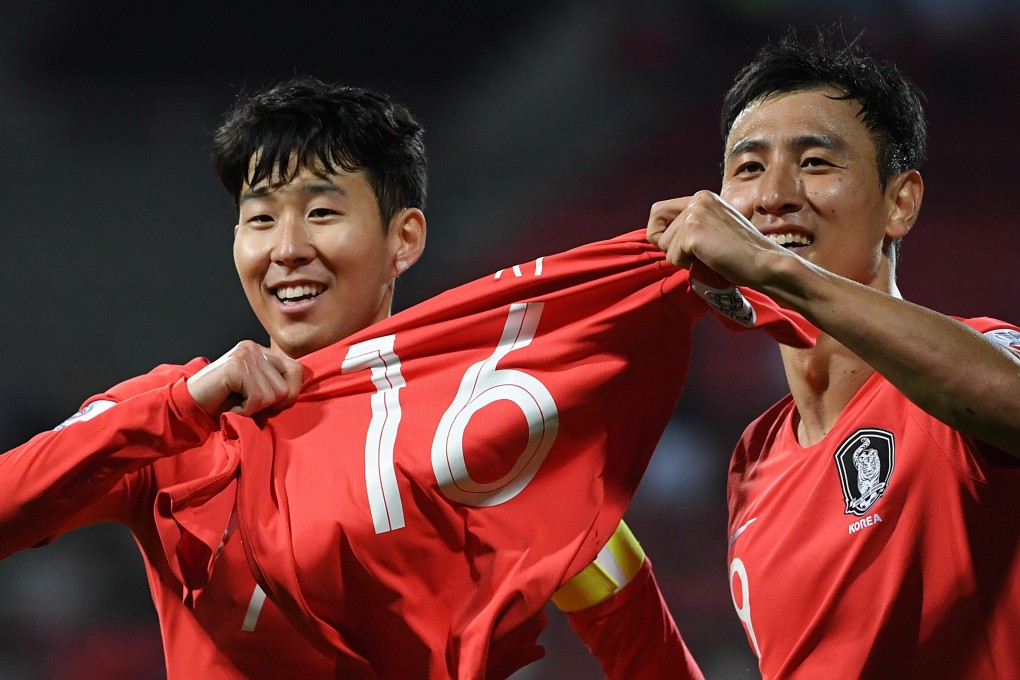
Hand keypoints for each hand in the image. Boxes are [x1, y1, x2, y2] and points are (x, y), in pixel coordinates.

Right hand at [187, 341, 303, 416]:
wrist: (189, 406)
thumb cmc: (223, 403)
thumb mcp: (255, 390)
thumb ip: (275, 384)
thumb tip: (299, 391)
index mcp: (259, 350)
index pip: (296, 368)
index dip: (291, 392)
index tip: (273, 404)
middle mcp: (253, 348)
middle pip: (287, 385)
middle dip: (271, 404)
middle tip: (249, 404)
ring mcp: (244, 355)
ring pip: (274, 394)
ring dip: (256, 408)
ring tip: (237, 403)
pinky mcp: (236, 367)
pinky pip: (258, 398)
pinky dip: (246, 410)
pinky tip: (231, 406)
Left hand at [646, 190, 779, 286]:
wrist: (764, 263)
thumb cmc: (740, 253)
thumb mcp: (714, 228)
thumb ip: (691, 226)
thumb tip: (659, 237)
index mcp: (702, 197)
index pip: (659, 210)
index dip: (660, 232)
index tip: (677, 245)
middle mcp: (697, 199)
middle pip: (655, 228)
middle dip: (667, 246)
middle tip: (693, 254)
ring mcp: (695, 214)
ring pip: (664, 245)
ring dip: (683, 258)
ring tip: (709, 256)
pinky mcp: (693, 231)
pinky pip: (672, 256)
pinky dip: (688, 265)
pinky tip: (710, 259)